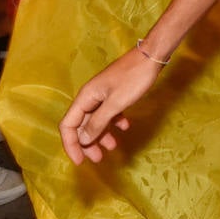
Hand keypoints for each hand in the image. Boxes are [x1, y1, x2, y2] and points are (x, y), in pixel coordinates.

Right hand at [59, 48, 159, 163]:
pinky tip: (125, 126)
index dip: (70, 144)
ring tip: (113, 146)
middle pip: (81, 124)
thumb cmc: (133, 78)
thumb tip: (82, 139)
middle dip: (87, 143)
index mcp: (85, 97)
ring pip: (96, 120)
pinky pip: (109, 112)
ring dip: (102, 134)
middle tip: (98, 158)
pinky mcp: (115, 93)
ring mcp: (103, 94)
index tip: (79, 161)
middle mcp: (90, 96)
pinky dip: (114, 122)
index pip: (68, 124)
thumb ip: (98, 122)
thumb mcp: (115, 103)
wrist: (151, 56)